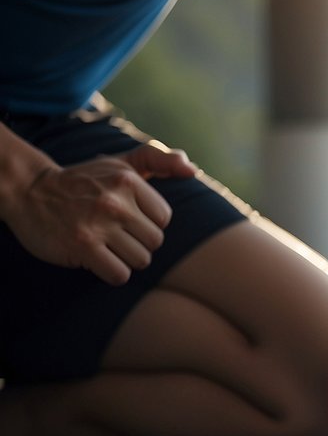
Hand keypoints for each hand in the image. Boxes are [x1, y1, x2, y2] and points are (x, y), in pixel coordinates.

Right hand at [3, 144, 197, 284]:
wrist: (28, 191)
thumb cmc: (84, 181)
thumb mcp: (120, 163)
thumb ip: (158, 160)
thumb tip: (192, 169)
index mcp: (128, 180)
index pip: (164, 218)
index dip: (147, 222)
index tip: (126, 217)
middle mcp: (115, 201)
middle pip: (155, 242)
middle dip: (138, 242)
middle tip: (114, 234)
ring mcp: (97, 224)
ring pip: (141, 260)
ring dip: (125, 259)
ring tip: (106, 245)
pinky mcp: (81, 246)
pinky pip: (120, 275)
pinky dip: (113, 273)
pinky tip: (98, 259)